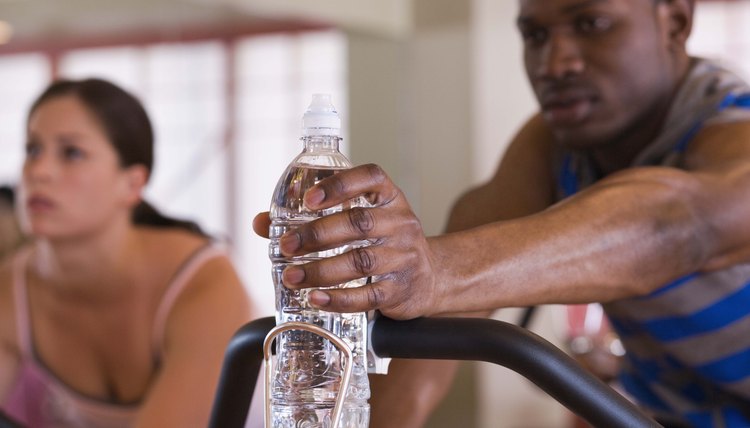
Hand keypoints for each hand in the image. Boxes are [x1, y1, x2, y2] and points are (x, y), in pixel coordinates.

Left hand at [254, 164, 441, 319]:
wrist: (430, 277)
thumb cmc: (384, 242)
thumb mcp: (360, 219)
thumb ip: (312, 218)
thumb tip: (261, 223)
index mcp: (389, 198)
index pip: (371, 178)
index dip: (340, 185)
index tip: (309, 200)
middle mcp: (400, 223)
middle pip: (358, 223)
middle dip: (316, 235)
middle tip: (286, 246)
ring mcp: (403, 257)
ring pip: (361, 262)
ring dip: (321, 270)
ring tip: (292, 277)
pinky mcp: (400, 290)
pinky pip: (369, 295)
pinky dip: (339, 299)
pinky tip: (316, 299)